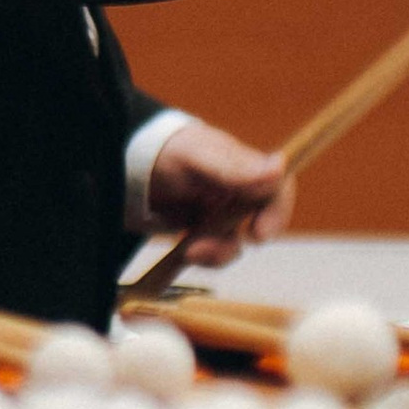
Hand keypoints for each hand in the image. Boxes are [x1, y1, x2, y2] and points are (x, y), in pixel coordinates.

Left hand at [143, 118, 292, 263]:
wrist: (130, 166)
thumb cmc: (167, 150)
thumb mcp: (196, 156)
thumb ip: (234, 166)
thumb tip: (278, 168)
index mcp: (243, 167)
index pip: (277, 189)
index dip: (277, 212)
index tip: (259, 235)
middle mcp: (238, 192)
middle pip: (259, 225)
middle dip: (234, 243)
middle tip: (203, 250)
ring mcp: (222, 214)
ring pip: (235, 244)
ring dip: (215, 254)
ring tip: (187, 251)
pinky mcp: (204, 231)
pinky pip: (213, 253)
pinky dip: (201, 258)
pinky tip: (183, 251)